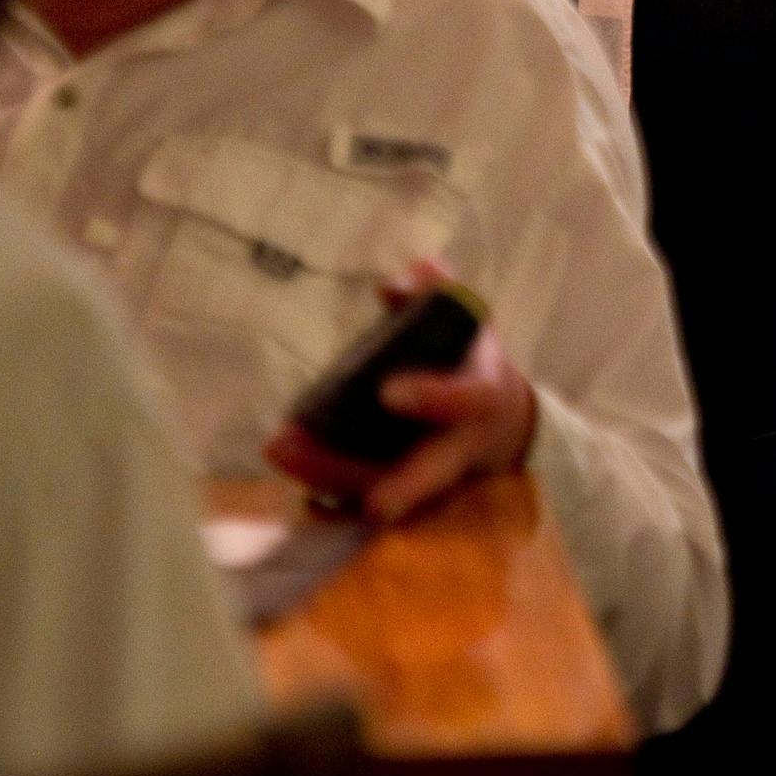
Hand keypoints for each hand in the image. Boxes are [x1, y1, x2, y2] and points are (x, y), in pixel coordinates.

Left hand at [263, 261, 538, 524]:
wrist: (496, 427)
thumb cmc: (473, 366)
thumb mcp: (469, 322)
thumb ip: (437, 295)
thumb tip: (393, 283)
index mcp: (481, 400)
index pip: (465, 402)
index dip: (432, 398)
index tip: (389, 392)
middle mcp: (456, 447)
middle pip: (422, 472)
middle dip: (378, 474)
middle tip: (314, 452)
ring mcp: (426, 474)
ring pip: (379, 486)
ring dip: (325, 472)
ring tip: (278, 446)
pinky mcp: (398, 486)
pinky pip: (357, 491)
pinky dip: (320, 477)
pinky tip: (285, 454)